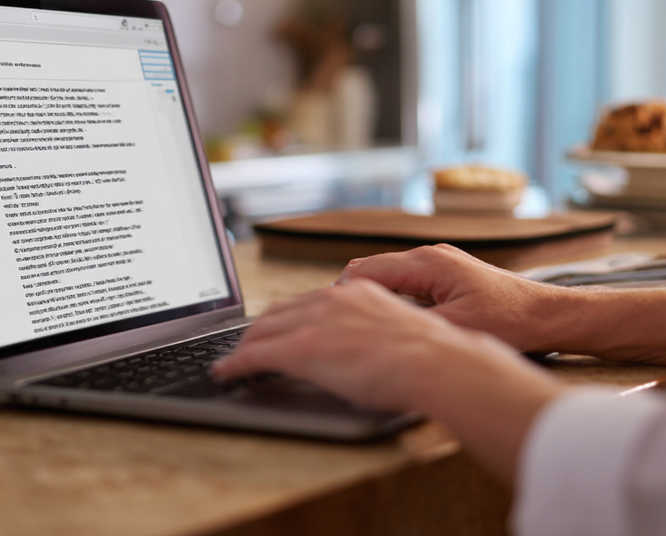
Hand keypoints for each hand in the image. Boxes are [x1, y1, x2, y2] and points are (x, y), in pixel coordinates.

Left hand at [213, 278, 562, 482]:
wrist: (438, 364)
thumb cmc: (433, 359)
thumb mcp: (400, 332)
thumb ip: (378, 332)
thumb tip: (373, 349)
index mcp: (358, 294)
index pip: (310, 301)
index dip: (288, 316)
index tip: (279, 327)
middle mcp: (333, 299)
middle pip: (280, 311)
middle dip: (259, 329)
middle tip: (246, 345)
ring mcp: (316, 321)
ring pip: (264, 329)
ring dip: (246, 345)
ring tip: (235, 359)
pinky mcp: (304, 347)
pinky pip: (257, 353)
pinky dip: (237, 362)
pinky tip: (228, 372)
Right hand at [337, 244, 573, 352]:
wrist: (549, 315)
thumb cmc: (512, 321)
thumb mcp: (456, 329)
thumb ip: (412, 323)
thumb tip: (374, 329)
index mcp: (428, 263)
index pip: (365, 270)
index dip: (341, 295)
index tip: (325, 320)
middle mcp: (430, 256)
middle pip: (371, 269)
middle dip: (349, 296)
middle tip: (333, 327)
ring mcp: (439, 263)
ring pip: (387, 276)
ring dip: (370, 298)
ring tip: (355, 327)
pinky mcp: (447, 275)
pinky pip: (405, 282)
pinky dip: (391, 299)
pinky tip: (389, 323)